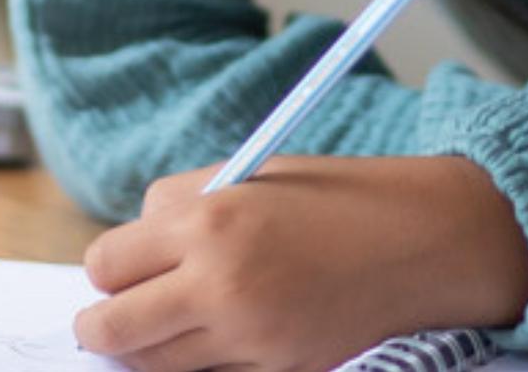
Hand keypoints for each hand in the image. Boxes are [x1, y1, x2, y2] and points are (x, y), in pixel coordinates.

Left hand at [74, 155, 527, 371]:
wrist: (424, 241)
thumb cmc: (337, 199)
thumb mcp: (249, 175)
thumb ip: (181, 204)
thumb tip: (130, 242)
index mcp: (207, 221)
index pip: (105, 265)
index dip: (107, 270)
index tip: (118, 271)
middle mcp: (219, 284)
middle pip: (113, 328)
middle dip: (103, 325)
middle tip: (111, 318)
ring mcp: (249, 338)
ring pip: (154, 365)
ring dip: (151, 349)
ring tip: (169, 324)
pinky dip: (205, 364)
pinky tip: (223, 337)